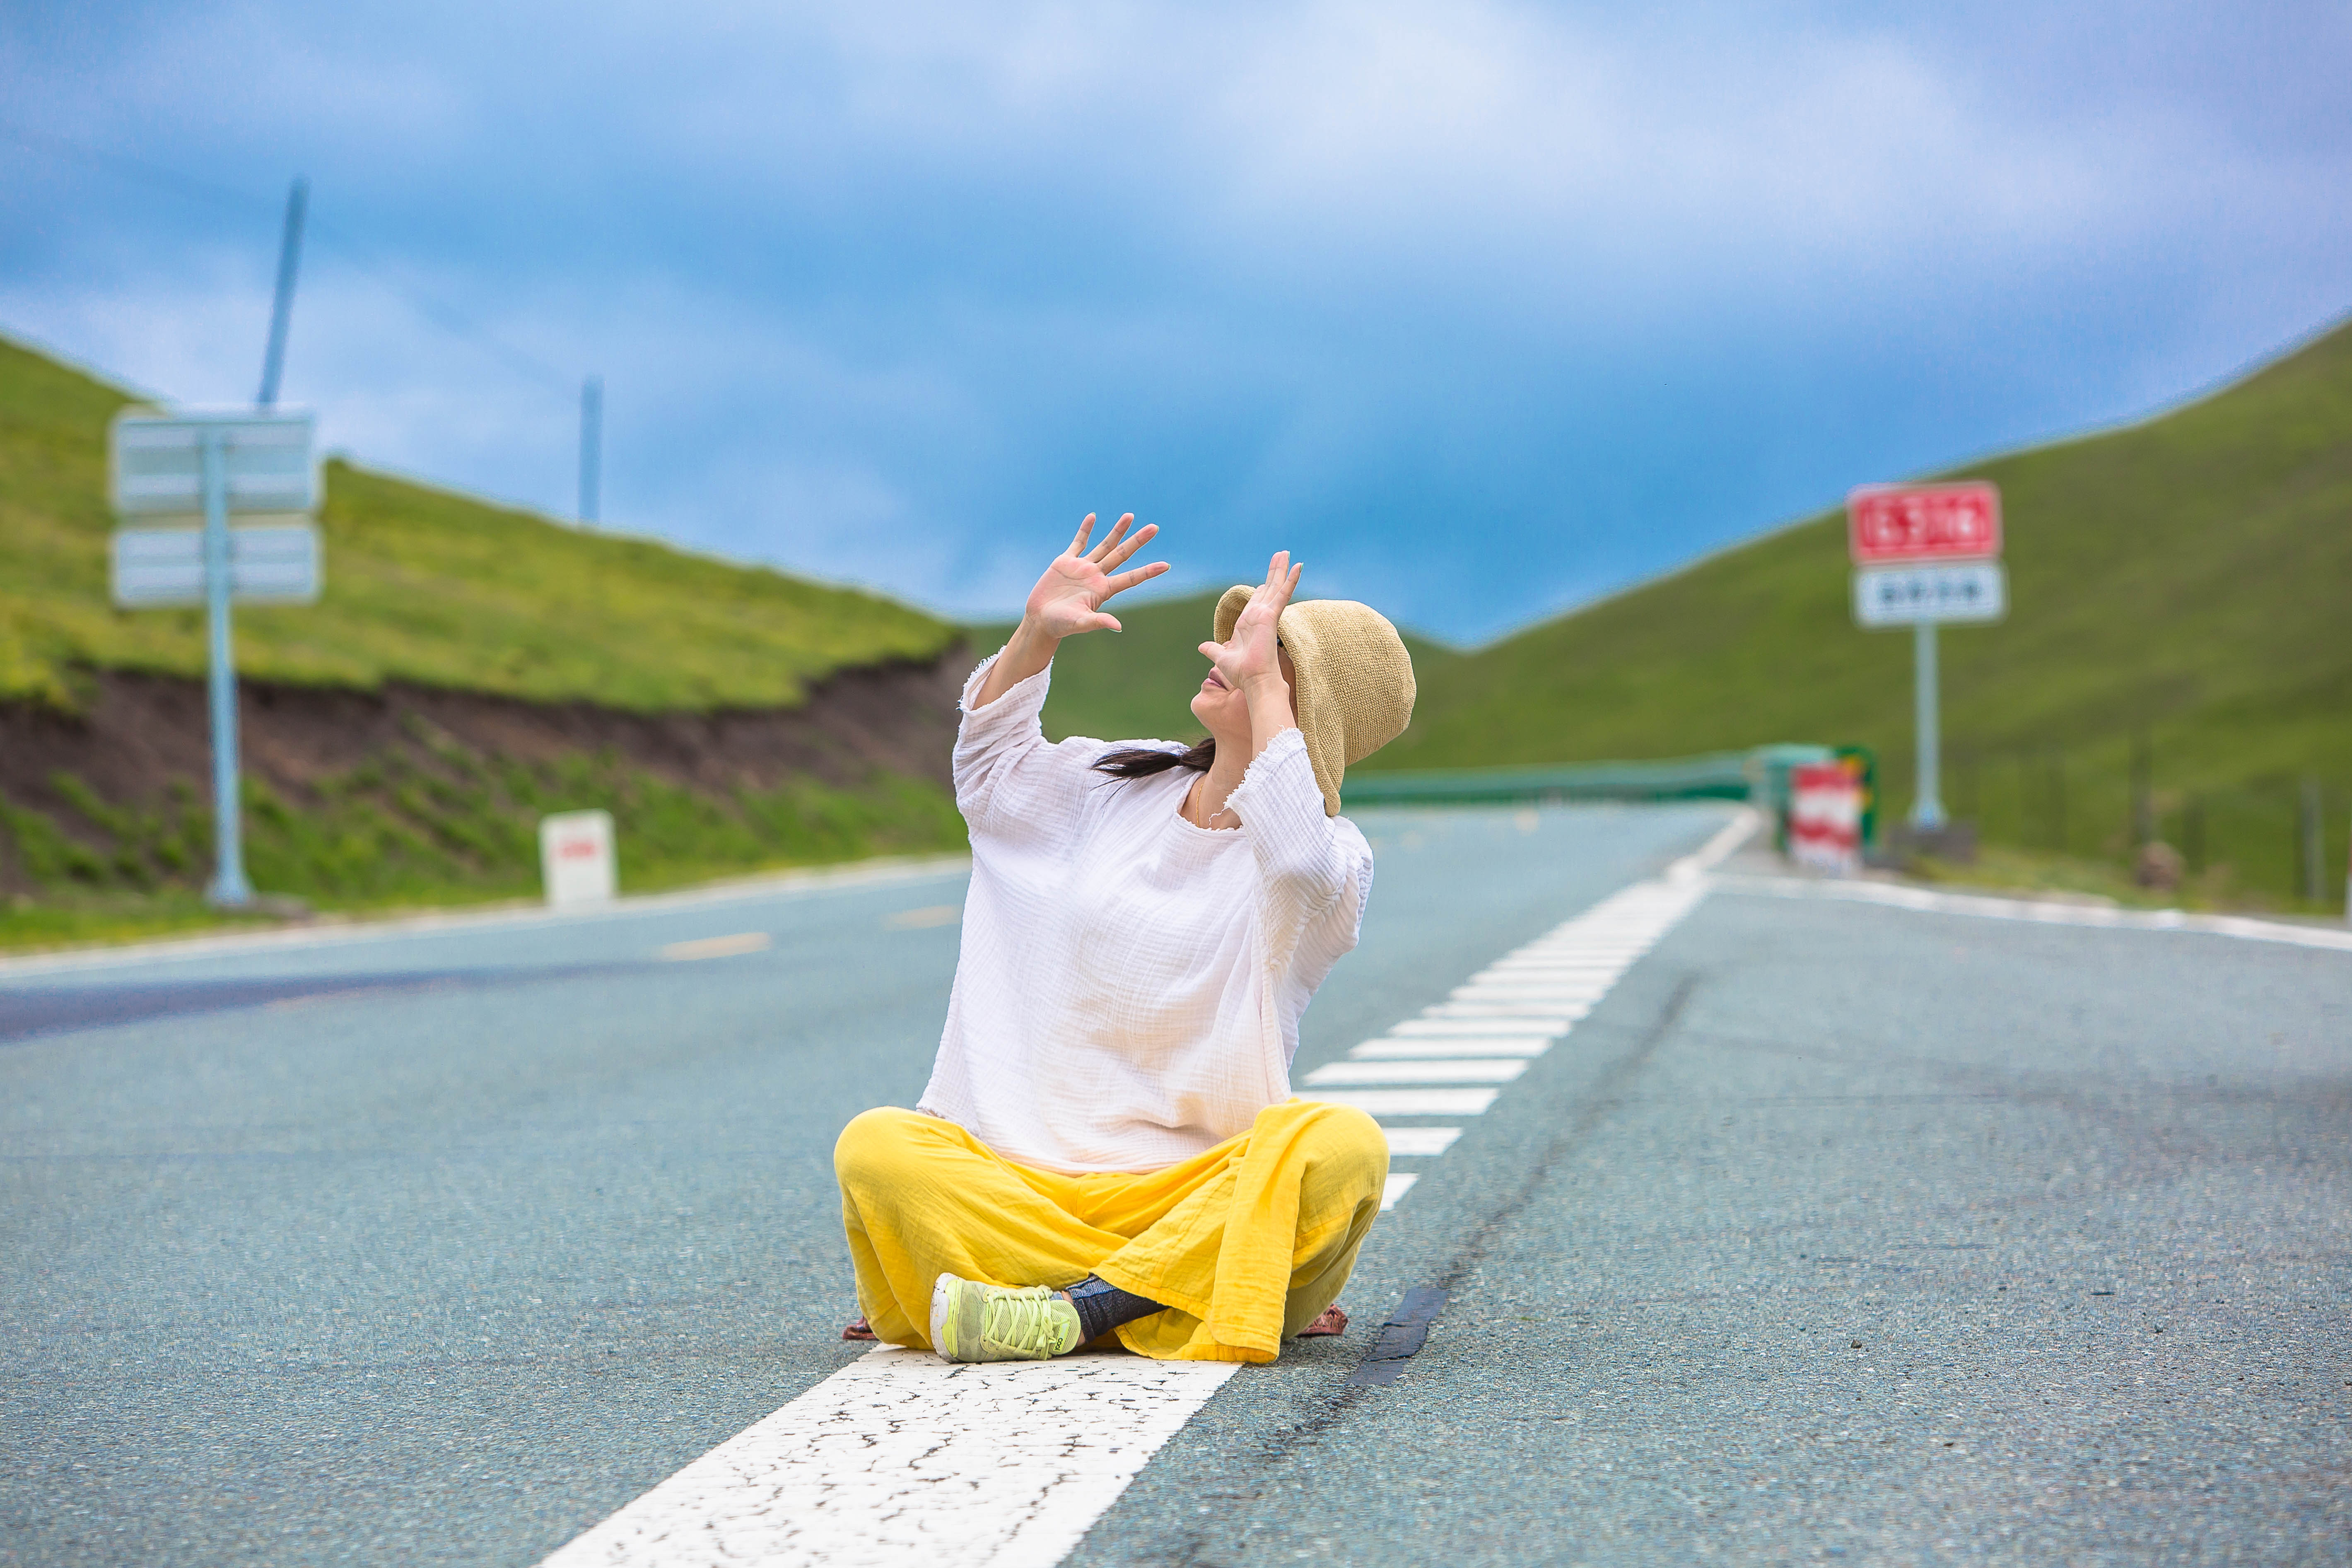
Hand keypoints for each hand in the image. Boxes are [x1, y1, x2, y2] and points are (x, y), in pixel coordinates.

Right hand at [1023, 514, 1167, 639]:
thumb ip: (1098, 622)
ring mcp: (1082, 567)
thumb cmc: (1060, 625)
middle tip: (1155, 527)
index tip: (1166, 565)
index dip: (1148, 572)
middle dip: (1138, 541)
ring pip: (1105, 545)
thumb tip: (1118, 627)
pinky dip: (1085, 529)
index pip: (1131, 578)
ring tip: (1130, 515)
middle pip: (1122, 554)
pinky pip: (1078, 542)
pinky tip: (1093, 517)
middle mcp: (1096, 576)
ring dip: (1117, 531)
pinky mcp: (1065, 562)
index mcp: (1103, 590)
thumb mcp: (1080, 623)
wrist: (1040, 620)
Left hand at [1198, 550, 1301, 693]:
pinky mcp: (1272, 616)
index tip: (1263, 581)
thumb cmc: (1242, 673)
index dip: (1261, 590)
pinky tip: (1298, 566)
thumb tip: (1203, 647)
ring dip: (1281, 570)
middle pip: (1269, 589)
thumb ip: (1214, 649)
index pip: (1257, 601)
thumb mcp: (1222, 657)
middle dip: (1273, 572)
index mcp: (1248, 624)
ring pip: (1276, 587)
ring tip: (1285, 553)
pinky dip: (1290, 581)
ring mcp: (1267, 615)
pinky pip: (1283, 594)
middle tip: (1280, 554)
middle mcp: (1259, 617)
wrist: (1253, 681)